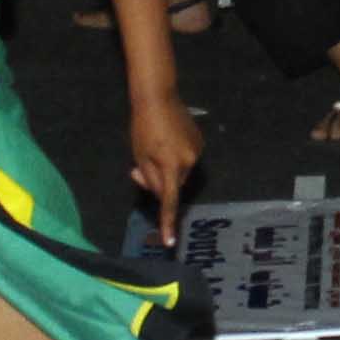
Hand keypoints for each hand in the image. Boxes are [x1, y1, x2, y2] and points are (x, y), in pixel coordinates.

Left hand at [126, 92, 206, 235]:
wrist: (158, 97)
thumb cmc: (142, 126)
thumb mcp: (139, 156)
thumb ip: (148, 178)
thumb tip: (157, 190)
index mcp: (171, 166)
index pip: (169, 201)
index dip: (168, 222)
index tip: (169, 242)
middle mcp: (189, 162)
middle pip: (173, 185)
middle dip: (159, 182)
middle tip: (139, 167)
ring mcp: (197, 152)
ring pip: (180, 173)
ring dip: (168, 169)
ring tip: (154, 148)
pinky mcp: (200, 143)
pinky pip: (186, 159)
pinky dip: (176, 157)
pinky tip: (166, 141)